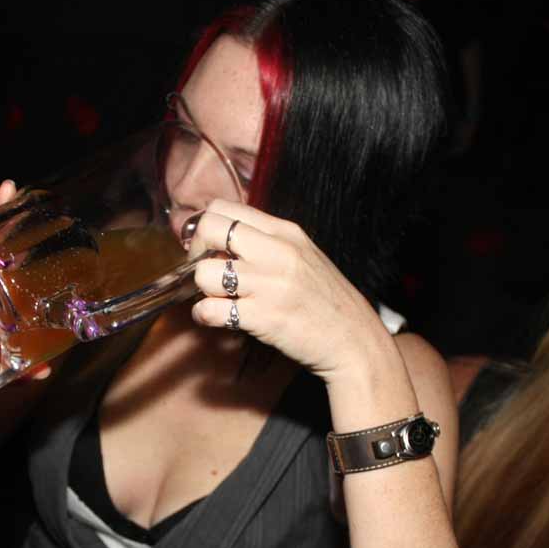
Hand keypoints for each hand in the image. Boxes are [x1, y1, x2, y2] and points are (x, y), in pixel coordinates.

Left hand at [187, 200, 391, 384]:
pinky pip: (210, 310)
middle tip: (205, 270)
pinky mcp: (261, 317)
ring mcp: (268, 284)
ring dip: (200, 288)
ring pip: (203, 272)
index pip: (225, 208)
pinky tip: (217, 318)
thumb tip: (224, 241)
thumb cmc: (326, 301)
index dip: (206, 227)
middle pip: (208, 228)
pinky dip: (204, 315)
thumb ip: (268, 243)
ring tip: (216, 298)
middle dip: (195, 250)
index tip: (208, 247)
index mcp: (285, 232)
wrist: (354, 340)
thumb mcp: (304, 256)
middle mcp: (276, 252)